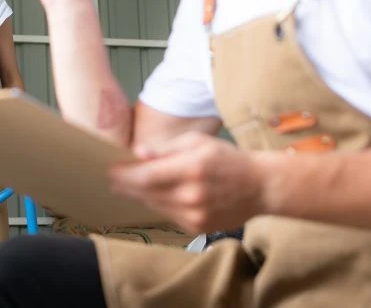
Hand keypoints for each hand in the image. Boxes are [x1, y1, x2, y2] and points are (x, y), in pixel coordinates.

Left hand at [108, 133, 265, 233]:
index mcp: (191, 168)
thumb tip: (138, 153)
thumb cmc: (228, 159)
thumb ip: (166, 149)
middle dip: (126, 185)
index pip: (146, 177)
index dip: (124, 175)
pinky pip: (168, 215)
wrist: (260, 187)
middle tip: (112, 178)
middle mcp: (191, 195)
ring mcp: (195, 215)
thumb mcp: (198, 142)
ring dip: (141, 196)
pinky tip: (159, 195)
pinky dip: (160, 205)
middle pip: (146, 194)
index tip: (110, 170)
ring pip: (154, 206)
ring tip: (132, 185)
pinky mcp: (198, 227)